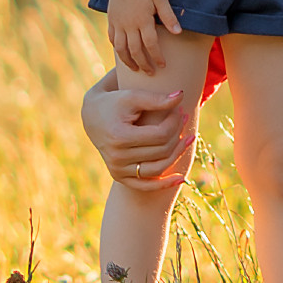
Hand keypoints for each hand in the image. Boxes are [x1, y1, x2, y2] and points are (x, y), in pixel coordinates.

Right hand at [80, 72, 192, 190]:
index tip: (180, 109)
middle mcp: (117, 157)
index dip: (175, 122)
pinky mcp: (119, 176)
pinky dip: (163, 184)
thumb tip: (182, 96)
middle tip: (185, 118)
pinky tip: (181, 178)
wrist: (92, 116)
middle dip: (178, 133)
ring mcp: (117, 169)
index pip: (160, 135)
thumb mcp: (133, 96)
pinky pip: (145, 185)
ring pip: (158, 168)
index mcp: (120, 137)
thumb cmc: (115, 102)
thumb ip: (157, 99)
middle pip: (161, 151)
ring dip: (177, 154)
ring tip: (190, 138)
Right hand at [104, 0, 180, 73]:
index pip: (151, 45)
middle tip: (150, 73)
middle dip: (143, 64)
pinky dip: (117, 48)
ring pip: (121, 49)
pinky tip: (121, 53)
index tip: (162, 66)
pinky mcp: (111, 20)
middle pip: (135, 51)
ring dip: (128, 61)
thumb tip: (178, 32)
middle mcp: (129, 25)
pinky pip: (112, 38)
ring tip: (135, 68)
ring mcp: (118, 23)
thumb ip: (168, 16)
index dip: (157, 57)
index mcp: (143, 21)